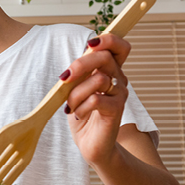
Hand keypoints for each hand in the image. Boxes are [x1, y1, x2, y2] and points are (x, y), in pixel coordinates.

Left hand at [62, 34, 130, 166]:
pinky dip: (81, 107)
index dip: (107, 39)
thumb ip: (79, 74)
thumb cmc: (83, 115)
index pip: (119, 46)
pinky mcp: (116, 110)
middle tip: (65, 79)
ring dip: (76, 93)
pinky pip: (96, 99)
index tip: (90, 43)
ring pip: (97, 80)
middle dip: (80, 65)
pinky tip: (78, 115)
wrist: (91, 145)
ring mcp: (119, 94)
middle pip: (104, 57)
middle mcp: (118, 79)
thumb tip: (73, 64)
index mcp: (109, 71)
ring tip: (71, 106)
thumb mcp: (76, 90)